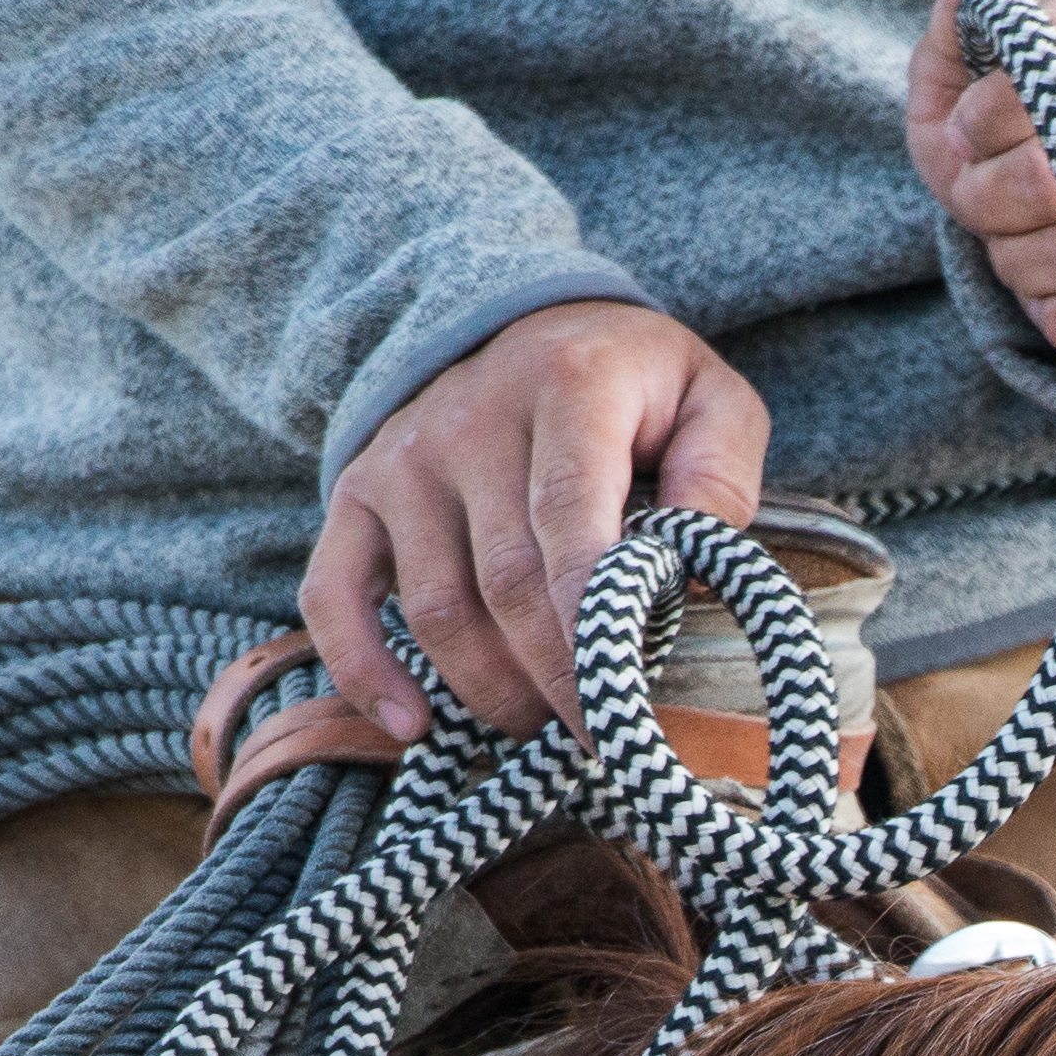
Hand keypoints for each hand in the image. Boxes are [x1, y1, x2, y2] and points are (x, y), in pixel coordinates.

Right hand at [305, 300, 769, 738]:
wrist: (535, 322)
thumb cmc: (637, 387)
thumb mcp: (712, 400)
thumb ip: (720, 474)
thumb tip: (696, 563)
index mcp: (567, 386)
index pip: (568, 520)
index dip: (588, 621)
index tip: (620, 696)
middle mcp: (471, 418)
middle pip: (506, 584)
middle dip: (556, 680)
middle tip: (599, 734)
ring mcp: (406, 459)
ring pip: (437, 610)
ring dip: (492, 691)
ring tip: (544, 726)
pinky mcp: (360, 493)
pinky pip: (335, 593)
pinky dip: (364, 670)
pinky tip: (413, 725)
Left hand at [904, 0, 1055, 361]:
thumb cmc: (1019, 142)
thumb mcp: (965, 81)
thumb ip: (960, 28)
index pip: (1052, 63)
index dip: (987, 118)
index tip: (963, 139)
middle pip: (1052, 174)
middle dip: (989, 207)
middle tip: (986, 210)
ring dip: (1022, 268)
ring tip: (1024, 250)